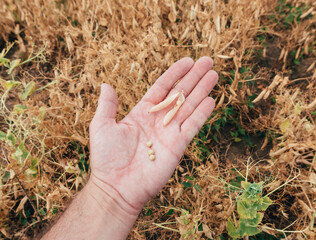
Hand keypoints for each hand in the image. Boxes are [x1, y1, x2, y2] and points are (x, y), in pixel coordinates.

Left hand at [89, 57, 217, 213]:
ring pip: (189, 106)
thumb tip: (106, 84)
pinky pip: (192, 126)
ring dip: (202, 90)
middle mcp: (158, 120)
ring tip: (214, 74)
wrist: (117, 188)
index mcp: (141, 112)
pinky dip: (202, 114)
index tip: (187, 61)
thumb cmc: (106, 158)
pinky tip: (211, 100)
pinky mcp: (177, 146)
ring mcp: (169, 132)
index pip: (162, 88)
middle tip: (207, 61)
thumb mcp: (101, 126)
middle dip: (194, 77)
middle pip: (180, 94)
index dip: (175, 74)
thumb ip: (107, 105)